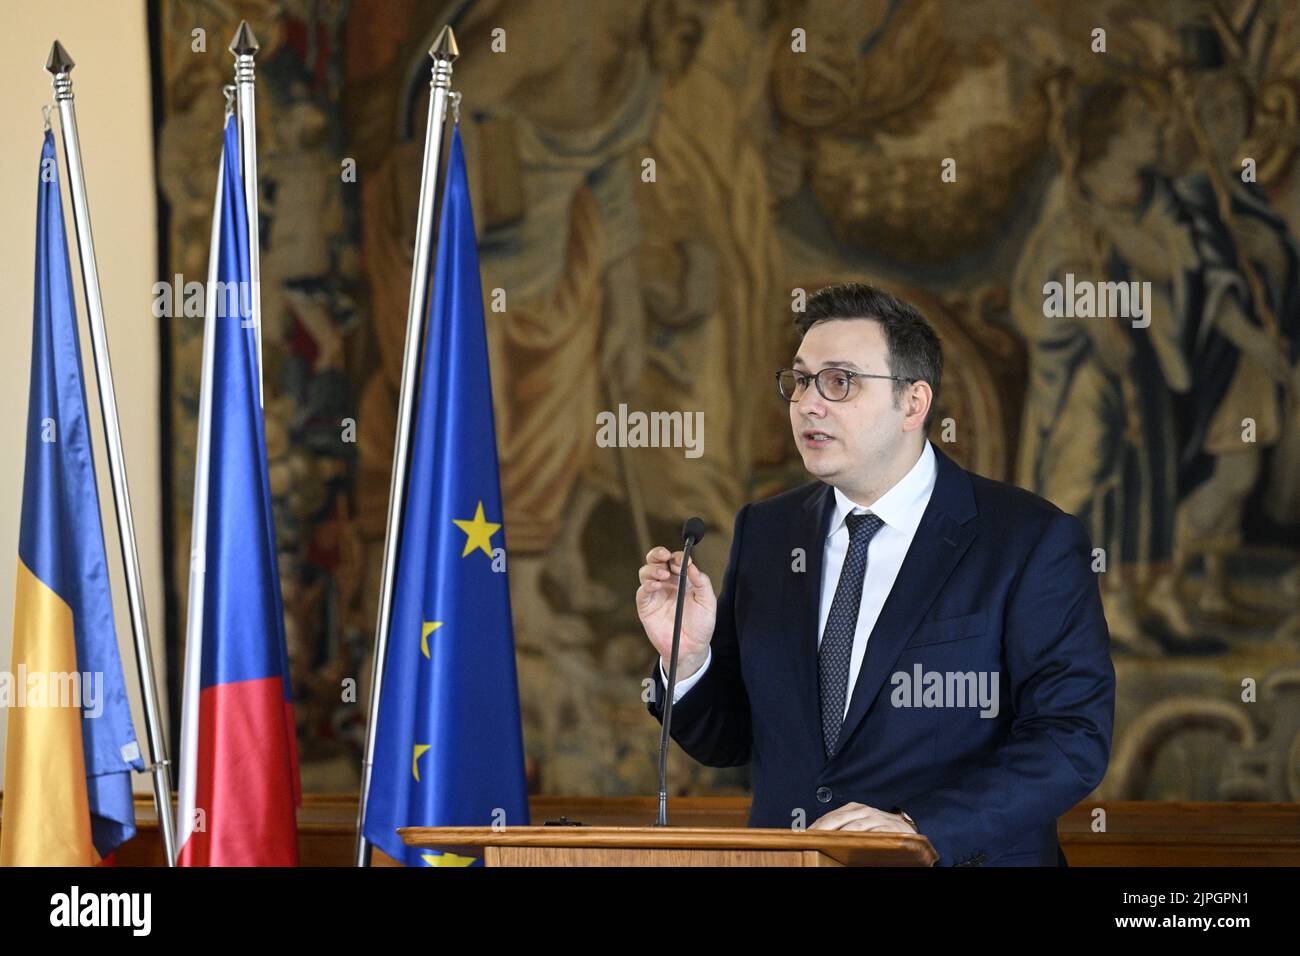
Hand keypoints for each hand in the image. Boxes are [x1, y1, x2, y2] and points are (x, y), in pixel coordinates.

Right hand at [636, 546, 715, 679]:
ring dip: (653, 569)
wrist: (691, 648)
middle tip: (664, 555)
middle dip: (657, 553)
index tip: (683, 559)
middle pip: (656, 561)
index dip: (677, 556)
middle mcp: (667, 583)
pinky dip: (647, 585)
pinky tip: (656, 586)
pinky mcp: (646, 606)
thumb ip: (702, 582)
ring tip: (663, 576)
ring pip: (646, 572)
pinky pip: (642, 591)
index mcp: (682, 579)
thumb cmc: (701, 625)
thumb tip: (691, 565)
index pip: (675, 560)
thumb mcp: (708, 602)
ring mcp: (655, 594)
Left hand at [809, 802, 916, 833]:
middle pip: (836, 820)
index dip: (814, 827)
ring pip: (852, 826)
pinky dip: (859, 837)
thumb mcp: (859, 825)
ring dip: (838, 835)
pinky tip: (850, 843)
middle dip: (821, 830)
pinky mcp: (887, 827)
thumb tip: (816, 835)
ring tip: (825, 843)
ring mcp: (875, 818)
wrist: (907, 829)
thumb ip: (841, 828)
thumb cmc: (878, 829)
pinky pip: (871, 832)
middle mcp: (862, 811)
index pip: (828, 817)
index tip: (802, 836)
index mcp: (852, 808)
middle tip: (810, 840)